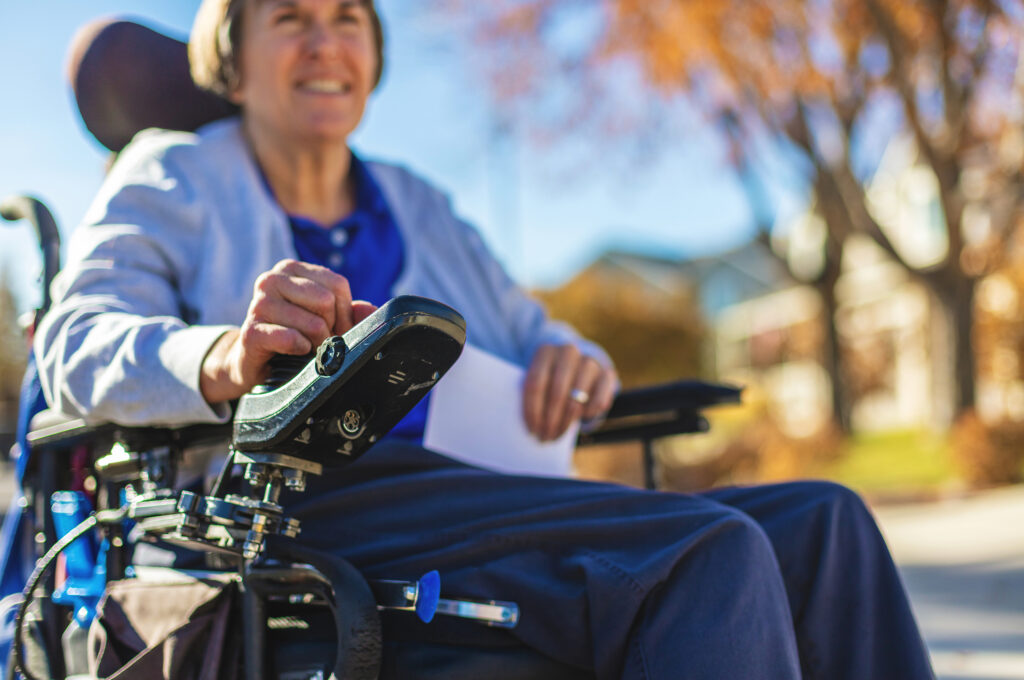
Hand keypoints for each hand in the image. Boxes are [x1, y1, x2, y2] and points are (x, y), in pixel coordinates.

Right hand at [200, 259, 376, 402]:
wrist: (254, 362)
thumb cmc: (295, 335)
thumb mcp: (327, 319)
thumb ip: (352, 313)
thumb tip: (369, 310)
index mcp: (291, 269)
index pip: (337, 283)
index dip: (344, 312)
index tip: (335, 327)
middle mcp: (272, 279)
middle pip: (327, 301)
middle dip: (330, 327)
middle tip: (317, 338)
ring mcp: (259, 304)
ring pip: (314, 324)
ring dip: (317, 343)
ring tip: (305, 346)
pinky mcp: (251, 331)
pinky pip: (293, 339)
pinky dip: (301, 351)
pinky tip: (293, 351)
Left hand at [522, 343, 617, 441]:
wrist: (576, 363)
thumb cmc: (549, 378)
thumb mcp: (537, 379)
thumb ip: (532, 394)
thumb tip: (529, 424)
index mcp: (545, 351)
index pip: (535, 384)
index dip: (532, 411)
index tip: (531, 430)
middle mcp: (568, 352)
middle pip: (556, 394)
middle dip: (550, 421)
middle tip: (544, 438)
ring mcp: (589, 362)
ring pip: (576, 400)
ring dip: (565, 423)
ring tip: (556, 435)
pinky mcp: (607, 374)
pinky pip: (598, 402)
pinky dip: (588, 415)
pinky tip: (580, 419)